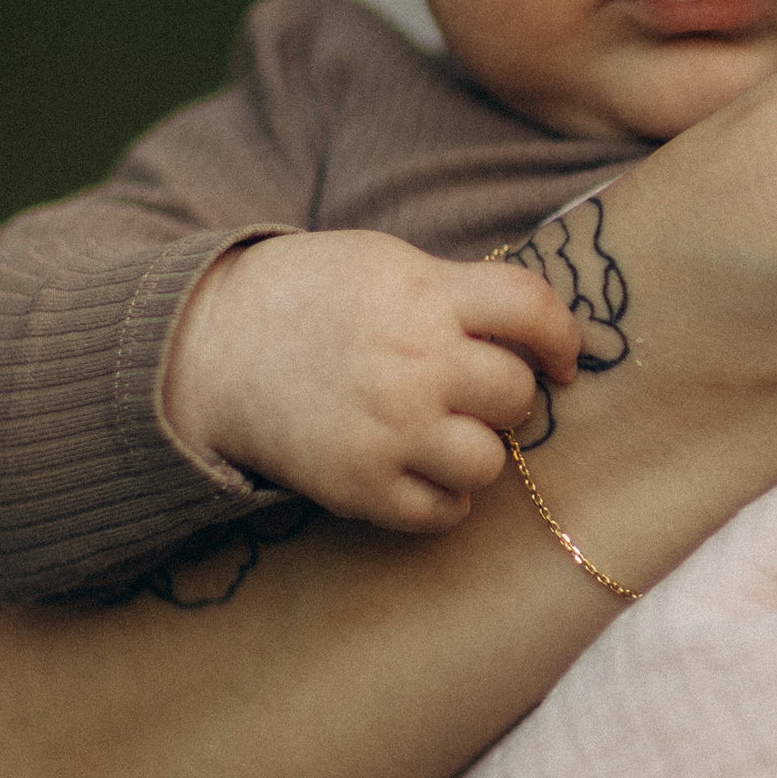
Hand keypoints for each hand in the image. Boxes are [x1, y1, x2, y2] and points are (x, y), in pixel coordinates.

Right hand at [162, 230, 581, 529]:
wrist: (213, 346)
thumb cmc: (313, 297)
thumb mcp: (386, 264)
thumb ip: (459, 292)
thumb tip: (544, 333)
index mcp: (423, 293)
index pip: (532, 308)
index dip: (563, 337)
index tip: (562, 358)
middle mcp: (412, 362)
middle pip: (516, 394)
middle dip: (507, 395)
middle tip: (476, 392)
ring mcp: (386, 429)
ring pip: (488, 462)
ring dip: (478, 450)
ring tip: (445, 432)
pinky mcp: (358, 485)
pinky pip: (443, 513)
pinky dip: (445, 499)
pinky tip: (423, 471)